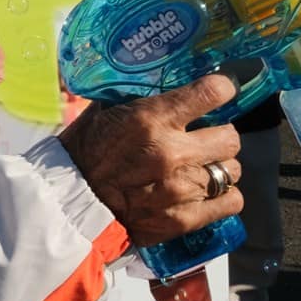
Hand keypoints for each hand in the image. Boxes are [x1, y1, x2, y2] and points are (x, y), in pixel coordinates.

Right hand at [57, 73, 243, 246]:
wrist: (69, 203)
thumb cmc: (85, 152)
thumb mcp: (107, 111)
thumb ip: (142, 98)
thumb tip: (169, 81)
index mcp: (151, 119)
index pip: (213, 93)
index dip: (221, 90)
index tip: (219, 92)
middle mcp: (171, 153)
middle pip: (230, 138)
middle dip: (219, 136)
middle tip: (204, 140)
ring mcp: (180, 189)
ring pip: (231, 171)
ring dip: (217, 168)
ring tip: (200, 169)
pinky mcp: (183, 219)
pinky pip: (230, 202)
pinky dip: (222, 197)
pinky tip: (207, 193)